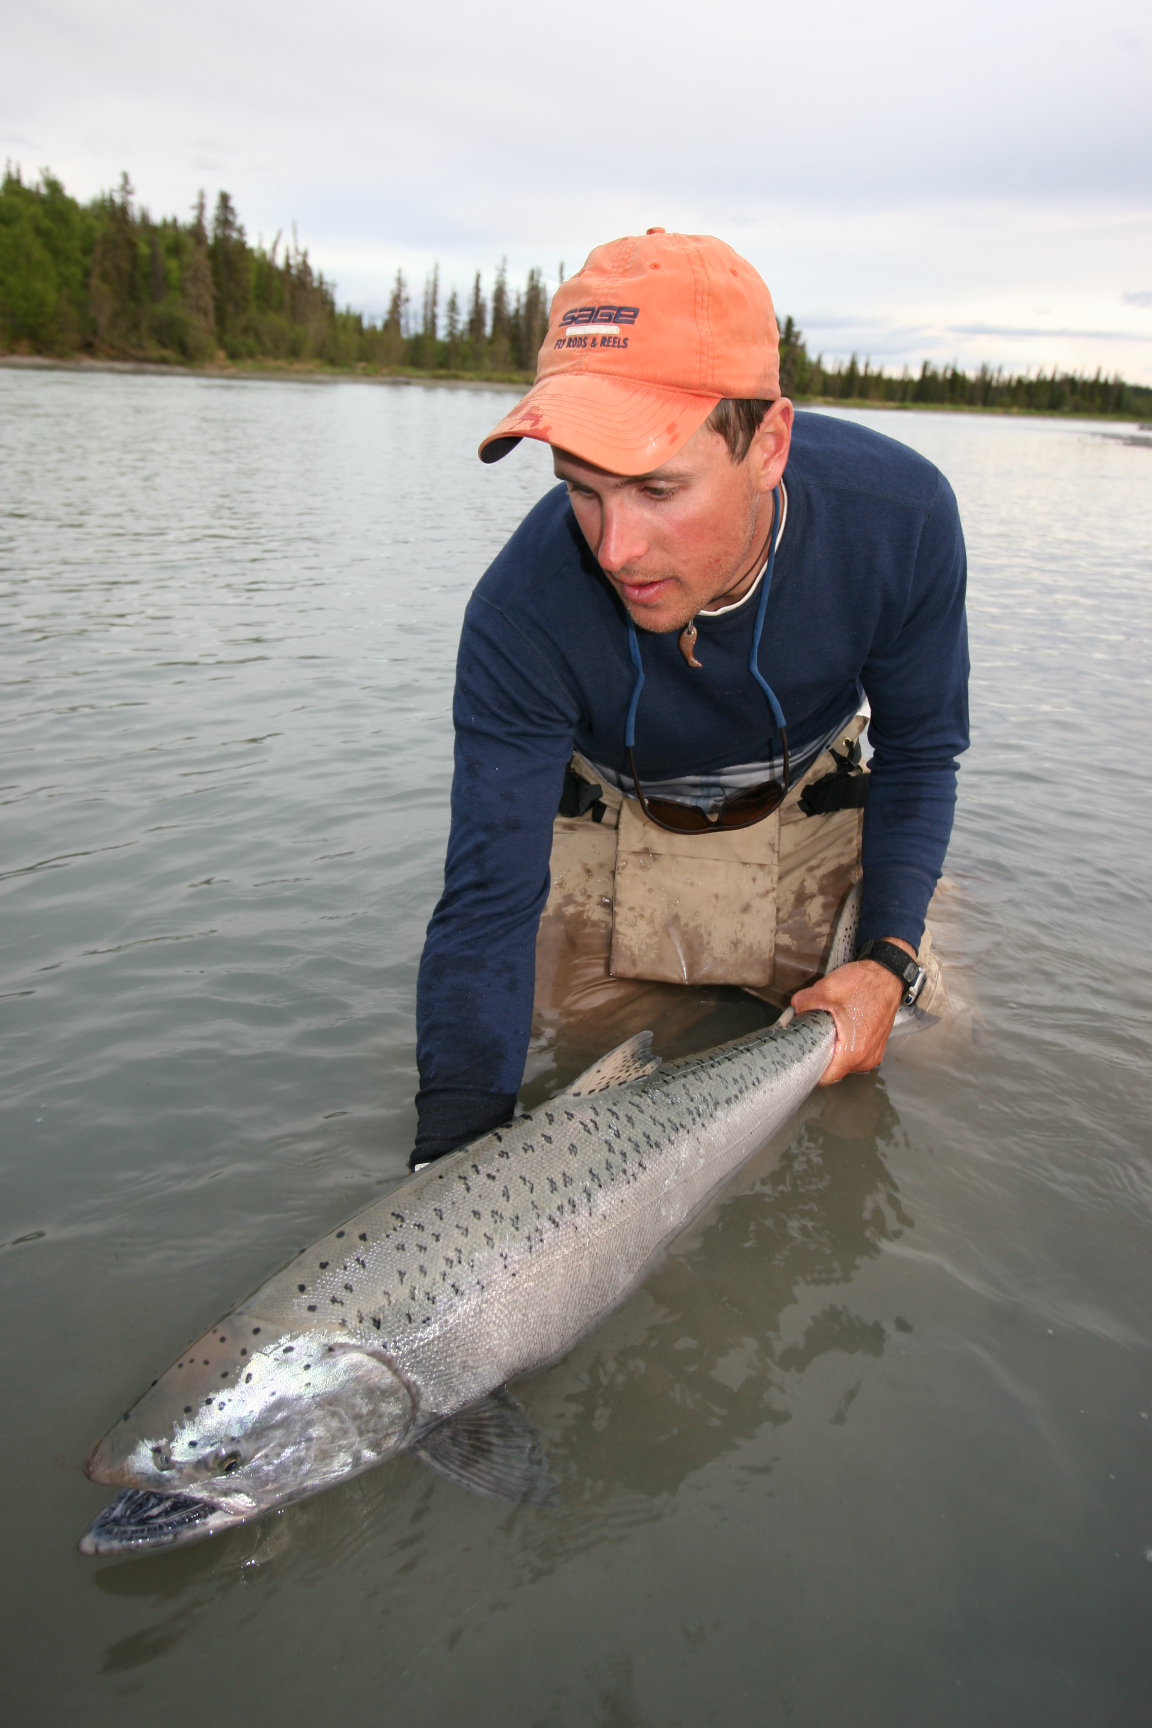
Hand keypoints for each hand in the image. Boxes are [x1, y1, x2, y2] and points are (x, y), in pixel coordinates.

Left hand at [790, 939, 914, 1085]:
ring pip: (845, 1062)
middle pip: (834, 1070)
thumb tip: (791, 1013)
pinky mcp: (877, 1047)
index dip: (810, 1069)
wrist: (889, 975)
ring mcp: (874, 1054)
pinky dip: (846, 1046)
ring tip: (829, 1030)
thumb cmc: (865, 984)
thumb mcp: (827, 989)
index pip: (826, 1078)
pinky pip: (856, 1054)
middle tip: (813, 1035)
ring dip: (834, 1050)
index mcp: (853, 1052)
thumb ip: (803, 1003)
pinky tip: (841, 1028)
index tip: (801, 1056)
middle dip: (821, 1055)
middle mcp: (866, 1059)